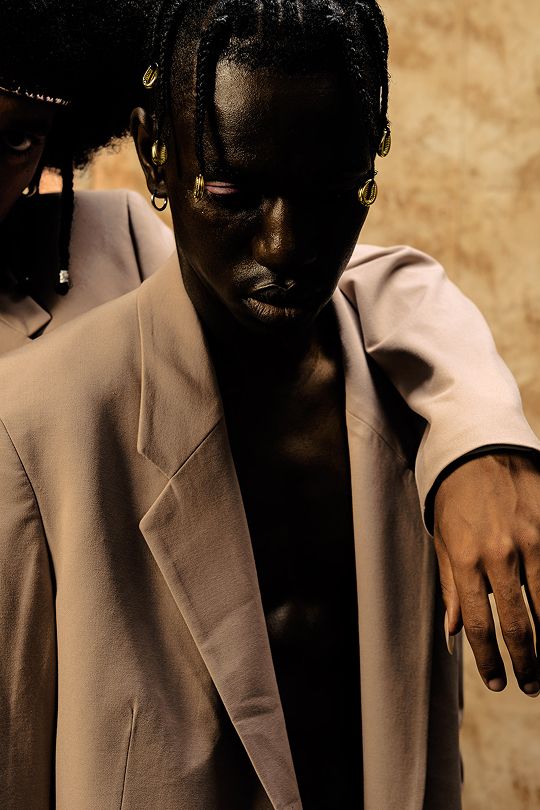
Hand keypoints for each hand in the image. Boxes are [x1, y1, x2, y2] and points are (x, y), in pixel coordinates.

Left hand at [434, 453, 539, 695]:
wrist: (481, 447)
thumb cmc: (455, 495)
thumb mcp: (441, 539)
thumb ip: (449, 587)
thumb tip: (451, 634)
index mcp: (465, 558)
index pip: (477, 624)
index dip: (488, 660)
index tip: (497, 683)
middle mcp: (499, 554)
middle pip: (517, 623)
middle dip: (525, 662)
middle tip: (531, 686)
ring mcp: (532, 541)